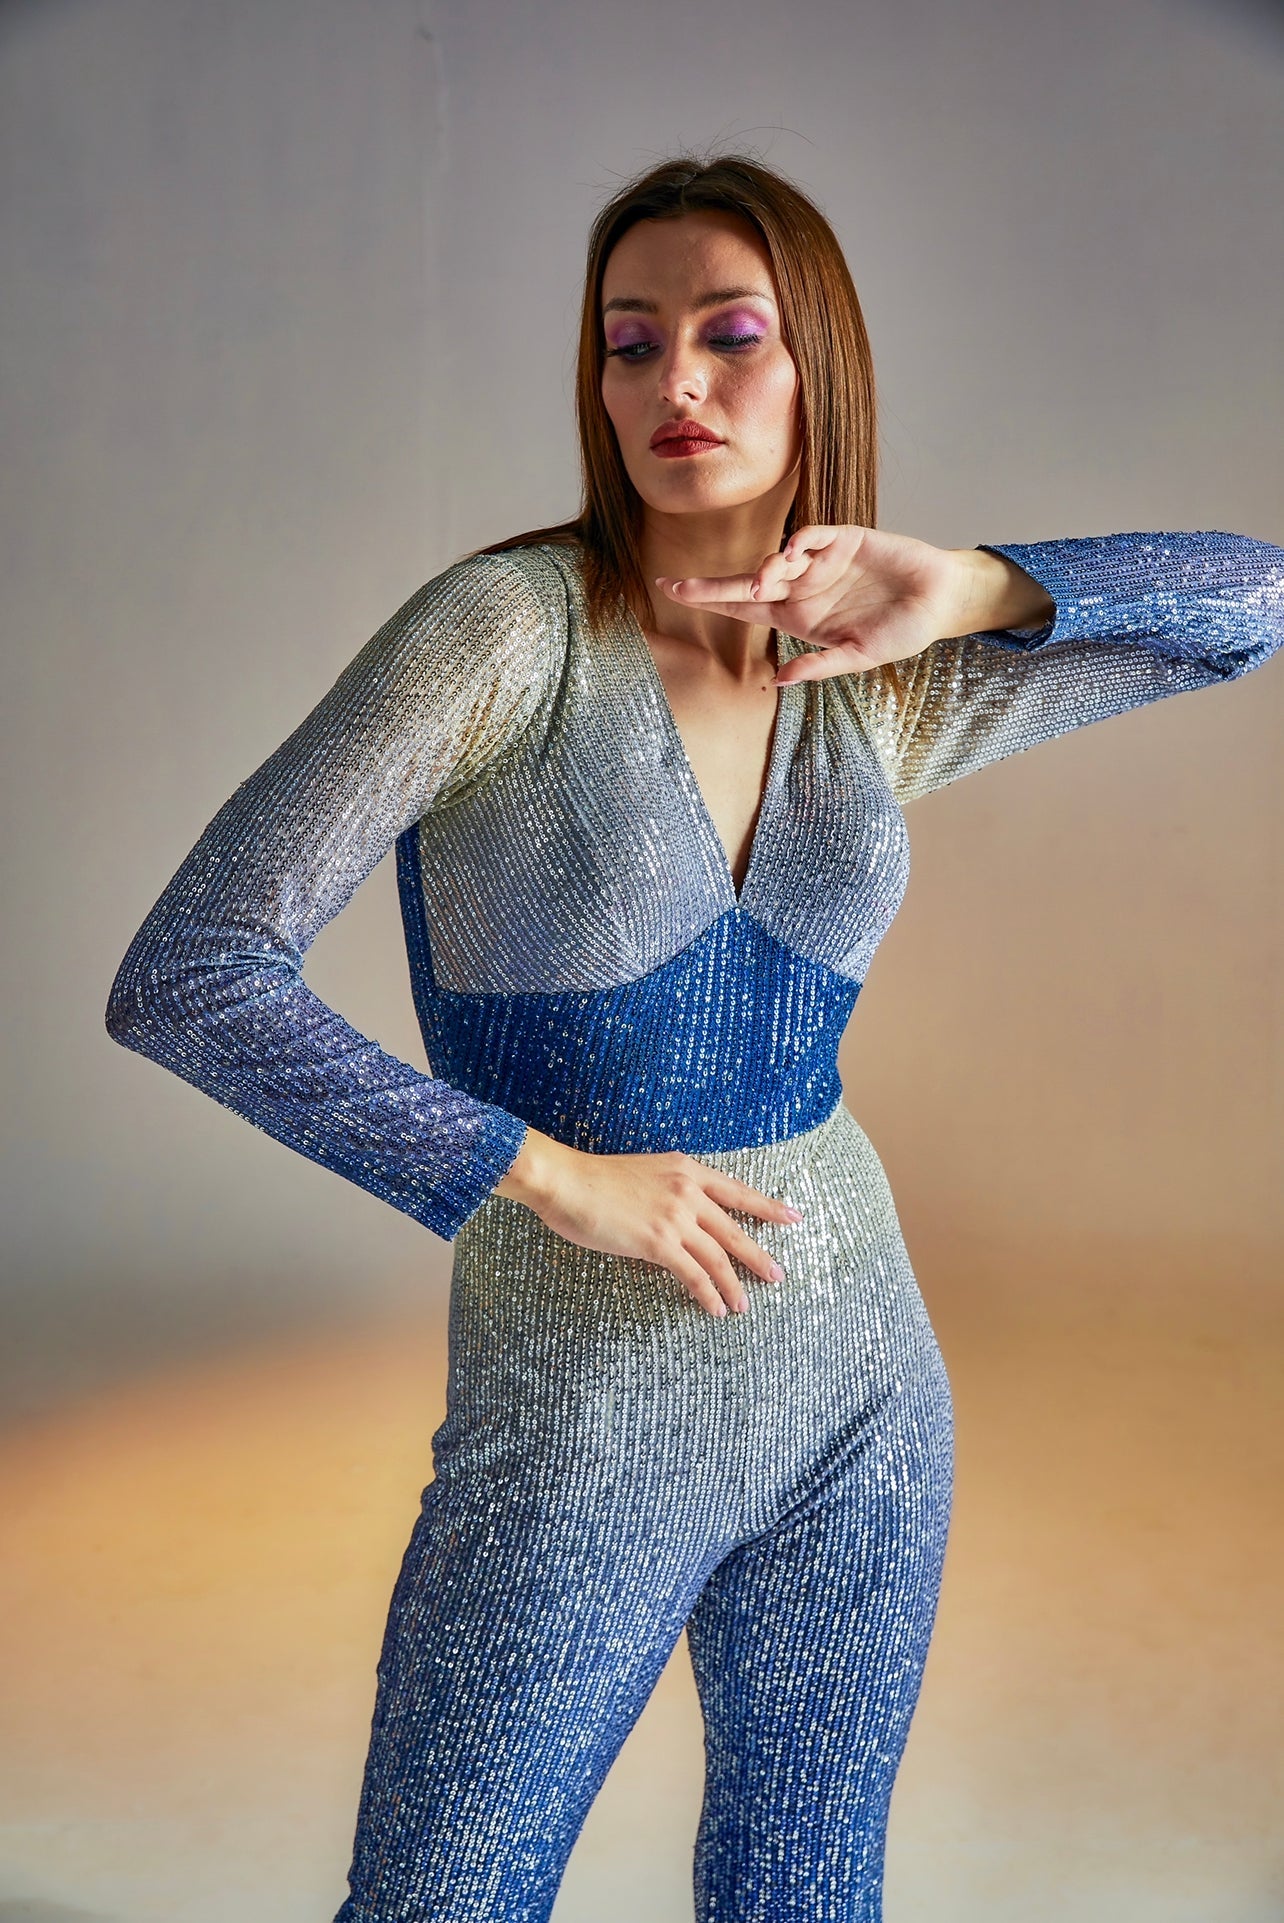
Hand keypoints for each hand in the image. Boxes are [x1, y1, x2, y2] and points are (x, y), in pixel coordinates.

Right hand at [494, 1127, 802, 1317]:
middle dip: (758, 1255)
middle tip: (777, 1274)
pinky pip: (693, 1274)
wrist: (565, 1180)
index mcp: (686, 1170)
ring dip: (734, 1284)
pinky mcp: (658, 1242)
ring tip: (744, 1306)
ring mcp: (675, 1217)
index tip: (792, 1216)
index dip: (767, 1206)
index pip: (737, 1191)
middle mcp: (688, 1191)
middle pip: (735, 1229)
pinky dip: (707, 1293)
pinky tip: (715, 1309)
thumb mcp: (644, 1172)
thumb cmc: (594, 1178)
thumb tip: (681, 1219)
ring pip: (719, 1256)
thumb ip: (669, 1190)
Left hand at [656, 525, 979, 686]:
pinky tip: (792, 552)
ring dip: (765, 570)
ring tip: (764, 582)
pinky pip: (812, 537)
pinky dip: (799, 541)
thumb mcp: (859, 657)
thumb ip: (820, 666)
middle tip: (673, 586)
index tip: (673, 595)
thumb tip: (780, 681)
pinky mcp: (844, 539)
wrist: (940, 601)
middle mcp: (801, 588)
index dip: (710, 602)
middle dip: (710, 586)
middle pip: (746, 584)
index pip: (744, 609)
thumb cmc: (902, 632)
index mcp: (797, 617)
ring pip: (777, 561)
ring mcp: (820, 563)